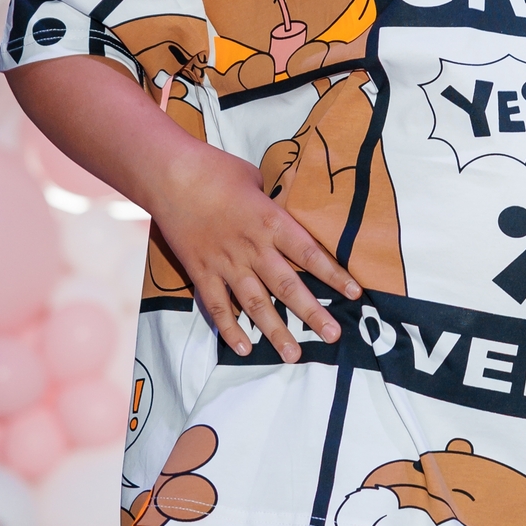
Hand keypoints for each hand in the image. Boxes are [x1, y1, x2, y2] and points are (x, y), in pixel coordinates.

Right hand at [153, 141, 361, 361]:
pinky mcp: (201, 271)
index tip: (356, 294)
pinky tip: (245, 347)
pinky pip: (218, 306)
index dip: (334, 275)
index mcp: (271, 221)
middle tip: (333, 336)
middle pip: (288, 286)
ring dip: (276, 331)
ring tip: (294, 355)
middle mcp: (252, 247)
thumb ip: (275, 202)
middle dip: (313, 314)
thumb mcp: (257, 179)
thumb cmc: (217, 170)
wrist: (170, 175)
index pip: (310, 254)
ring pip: (255, 304)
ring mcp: (225, 263)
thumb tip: (288, 209)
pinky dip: (230, 329)